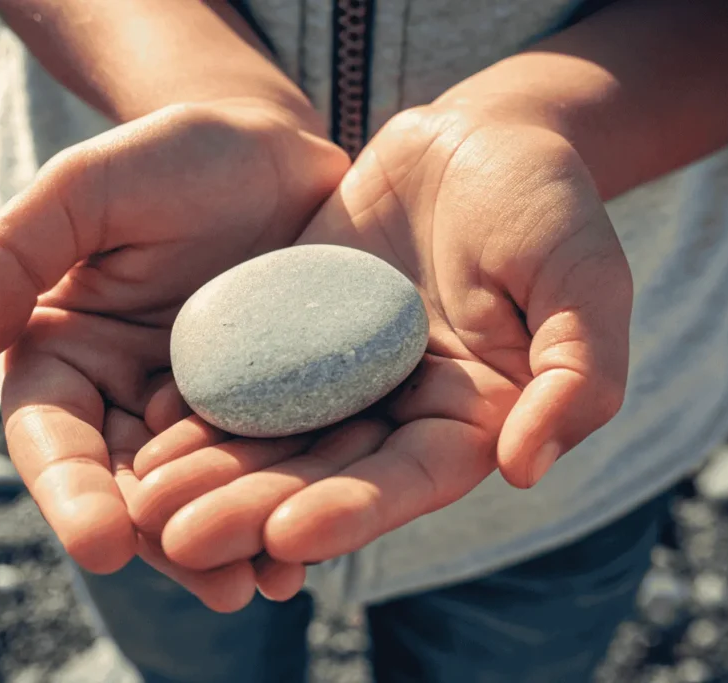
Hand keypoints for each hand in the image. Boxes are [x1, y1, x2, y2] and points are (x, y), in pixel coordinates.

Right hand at [0, 98, 348, 609]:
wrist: (273, 152)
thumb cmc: (176, 155)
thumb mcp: (88, 186)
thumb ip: (12, 254)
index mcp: (69, 353)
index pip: (56, 436)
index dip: (73, 492)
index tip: (101, 541)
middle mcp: (129, 394)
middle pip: (134, 485)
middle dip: (167, 539)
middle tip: (214, 583)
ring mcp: (204, 408)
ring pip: (204, 490)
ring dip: (229, 541)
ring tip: (263, 582)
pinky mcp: (271, 405)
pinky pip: (273, 463)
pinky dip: (287, 504)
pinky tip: (312, 544)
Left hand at [133, 102, 632, 573]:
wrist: (473, 139)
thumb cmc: (543, 199)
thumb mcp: (585, 274)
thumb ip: (578, 373)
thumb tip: (526, 467)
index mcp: (470, 419)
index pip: (409, 482)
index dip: (352, 512)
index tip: (286, 535)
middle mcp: (398, 412)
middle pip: (322, 476)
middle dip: (252, 508)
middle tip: (177, 536)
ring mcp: (340, 376)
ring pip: (271, 438)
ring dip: (209, 473)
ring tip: (143, 499)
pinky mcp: (294, 336)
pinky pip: (245, 378)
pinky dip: (199, 409)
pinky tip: (143, 431)